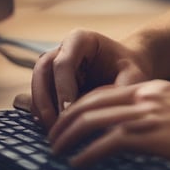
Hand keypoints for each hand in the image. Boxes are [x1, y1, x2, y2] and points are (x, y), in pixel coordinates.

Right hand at [31, 29, 151, 128]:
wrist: (126, 68)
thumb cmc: (130, 68)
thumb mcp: (133, 74)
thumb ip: (121, 88)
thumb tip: (107, 112)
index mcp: (80, 39)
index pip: (63, 62)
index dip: (63, 87)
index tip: (69, 110)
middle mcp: (62, 49)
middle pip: (43, 71)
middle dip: (46, 99)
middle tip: (57, 124)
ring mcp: (53, 64)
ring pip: (37, 83)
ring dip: (41, 107)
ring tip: (53, 130)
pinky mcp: (50, 81)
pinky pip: (39, 95)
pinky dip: (42, 111)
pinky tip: (52, 128)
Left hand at [47, 80, 169, 169]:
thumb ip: (153, 111)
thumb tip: (130, 130)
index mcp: (151, 87)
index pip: (102, 92)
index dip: (77, 107)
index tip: (65, 123)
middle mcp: (145, 95)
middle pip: (90, 103)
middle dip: (65, 121)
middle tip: (52, 138)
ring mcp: (147, 113)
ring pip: (93, 120)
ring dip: (68, 137)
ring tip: (56, 151)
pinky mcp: (151, 134)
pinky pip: (108, 142)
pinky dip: (87, 153)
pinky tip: (78, 162)